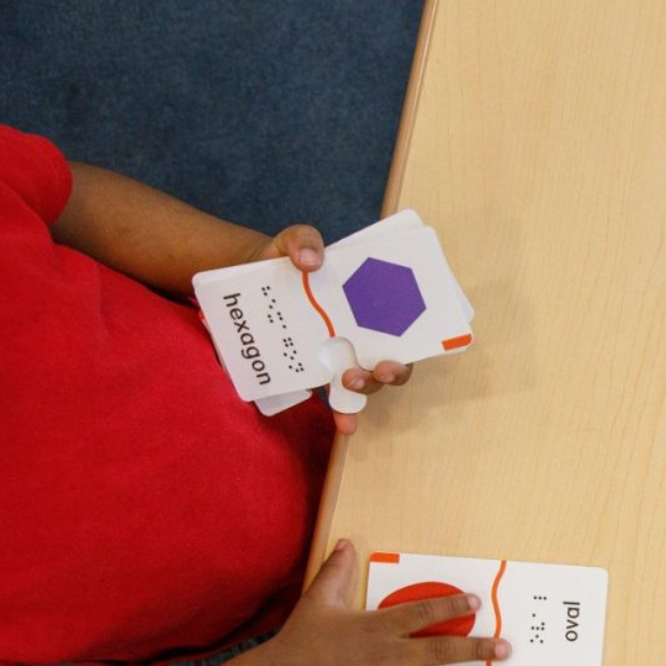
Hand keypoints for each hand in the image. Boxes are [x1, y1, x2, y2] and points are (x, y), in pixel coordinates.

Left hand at [243, 223, 412, 434]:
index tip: (399, 352)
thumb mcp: (293, 241)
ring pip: (367, 381)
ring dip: (365, 389)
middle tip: (376, 369)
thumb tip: (311, 260)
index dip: (414, 343)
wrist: (251, 280)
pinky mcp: (317, 369)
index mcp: (370, 305)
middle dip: (391, 372)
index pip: (404, 328)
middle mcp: (363, 334)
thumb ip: (303, 239)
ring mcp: (340, 355)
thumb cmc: (285, 260)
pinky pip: (336, 397)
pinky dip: (344, 413)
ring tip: (347, 382)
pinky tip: (346, 426)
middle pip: (390, 362)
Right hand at [260, 539, 509, 665]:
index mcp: (379, 627)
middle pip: (441, 650)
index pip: (423, 612)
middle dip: (476, 648)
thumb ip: (336, 571)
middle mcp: (389, 657)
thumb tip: (346, 542)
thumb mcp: (319, 599)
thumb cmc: (302, 638)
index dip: (451, 606)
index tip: (477, 603)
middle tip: (506, 649)